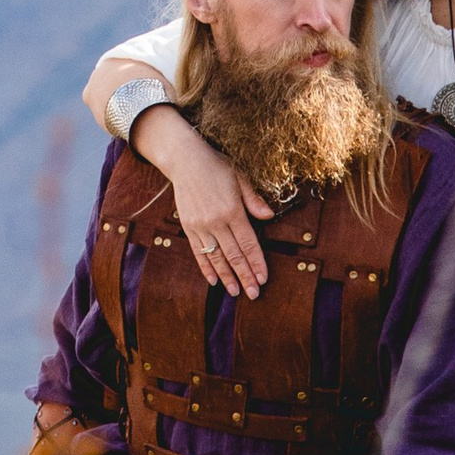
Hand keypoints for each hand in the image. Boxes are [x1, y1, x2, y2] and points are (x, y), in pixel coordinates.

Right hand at [150, 109, 272, 298]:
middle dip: (245, 276)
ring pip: (216, 257)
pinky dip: (206, 267)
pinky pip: (198, 252)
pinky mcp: (188, 226)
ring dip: (227, 277)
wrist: (185, 159)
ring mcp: (200, 225)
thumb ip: (254, 200)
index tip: (263, 279)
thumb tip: (269, 217)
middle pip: (234, 256)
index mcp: (233, 210)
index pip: (248, 244)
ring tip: (235, 292)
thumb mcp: (240, 177)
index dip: (257, 263)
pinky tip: (213, 280)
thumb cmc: (216, 166)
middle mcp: (216, 221)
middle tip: (253, 294)